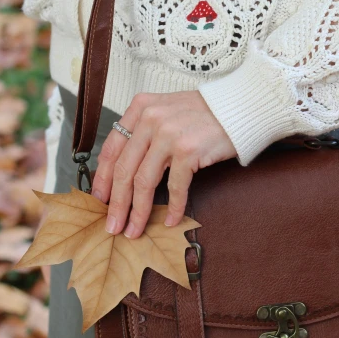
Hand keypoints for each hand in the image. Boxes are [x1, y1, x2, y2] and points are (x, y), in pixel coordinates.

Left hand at [90, 90, 236, 237]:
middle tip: (112, 225)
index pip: (112, 148)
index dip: (103, 179)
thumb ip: (145, 133)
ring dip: (138, 211)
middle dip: (117, 203)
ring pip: (144, 182)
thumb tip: (126, 170)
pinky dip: (173, 208)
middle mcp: (151, 119)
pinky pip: (175, 187)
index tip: (100, 200)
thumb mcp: (166, 112)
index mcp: (140, 108)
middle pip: (125, 169)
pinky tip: (171, 220)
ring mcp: (169, 135)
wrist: (239, 108)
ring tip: (134, 230)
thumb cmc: (204, 114)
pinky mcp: (189, 150)